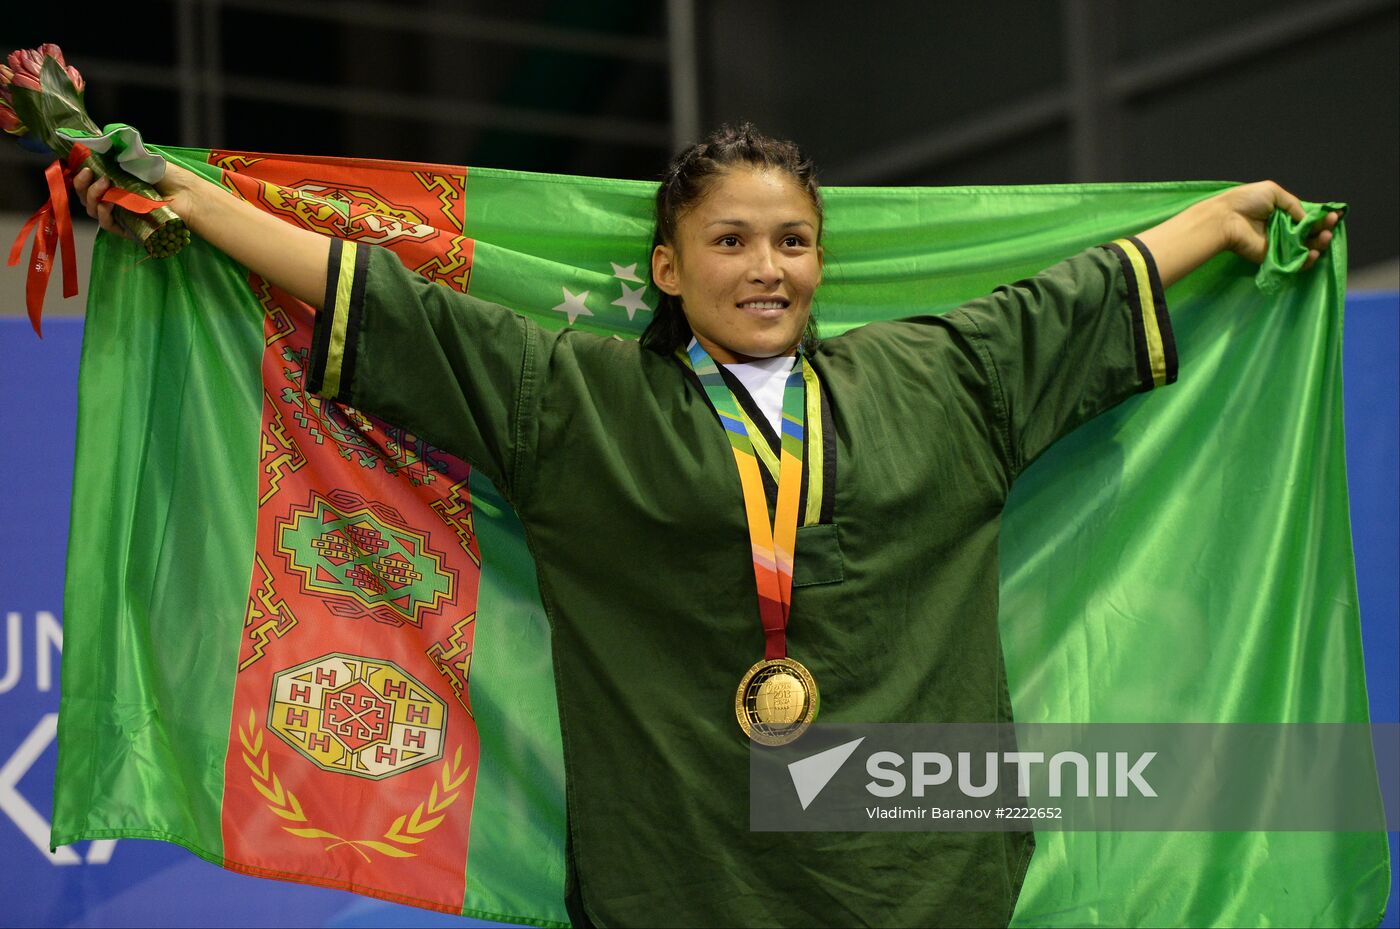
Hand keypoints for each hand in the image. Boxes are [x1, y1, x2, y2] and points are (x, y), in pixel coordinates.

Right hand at [73, 159, 203, 239]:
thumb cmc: (168, 175)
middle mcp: (115, 198)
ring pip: (92, 209)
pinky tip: (107, 203)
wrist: (187, 194)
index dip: (79, 173)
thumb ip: (118, 152)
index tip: (81, 163)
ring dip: (92, 196)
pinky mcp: (129, 228)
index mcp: (114, 182)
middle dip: (81, 183)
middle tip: (90, 173)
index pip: (88, 180)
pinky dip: (103, 213)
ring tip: (104, 183)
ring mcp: (121, 214)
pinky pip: (107, 224)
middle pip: (86, 196)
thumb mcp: (139, 158)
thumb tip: (99, 138)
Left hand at [1214, 180, 1339, 271]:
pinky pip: (1294, 263)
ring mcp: (1279, 246)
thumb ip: (1293, 204)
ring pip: (1306, 248)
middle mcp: (1283, 230)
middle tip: (1331, 224)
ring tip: (1325, 236)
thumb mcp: (1273, 192)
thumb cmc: (1245, 201)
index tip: (1336, 214)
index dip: (1322, 217)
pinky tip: (1313, 252)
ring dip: (1319, 243)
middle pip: (1310, 233)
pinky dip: (1306, 260)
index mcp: (1283, 214)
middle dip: (1324, 228)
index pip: (1308, 218)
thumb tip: (1307, 217)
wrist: (1226, 218)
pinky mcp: (1272, 259)